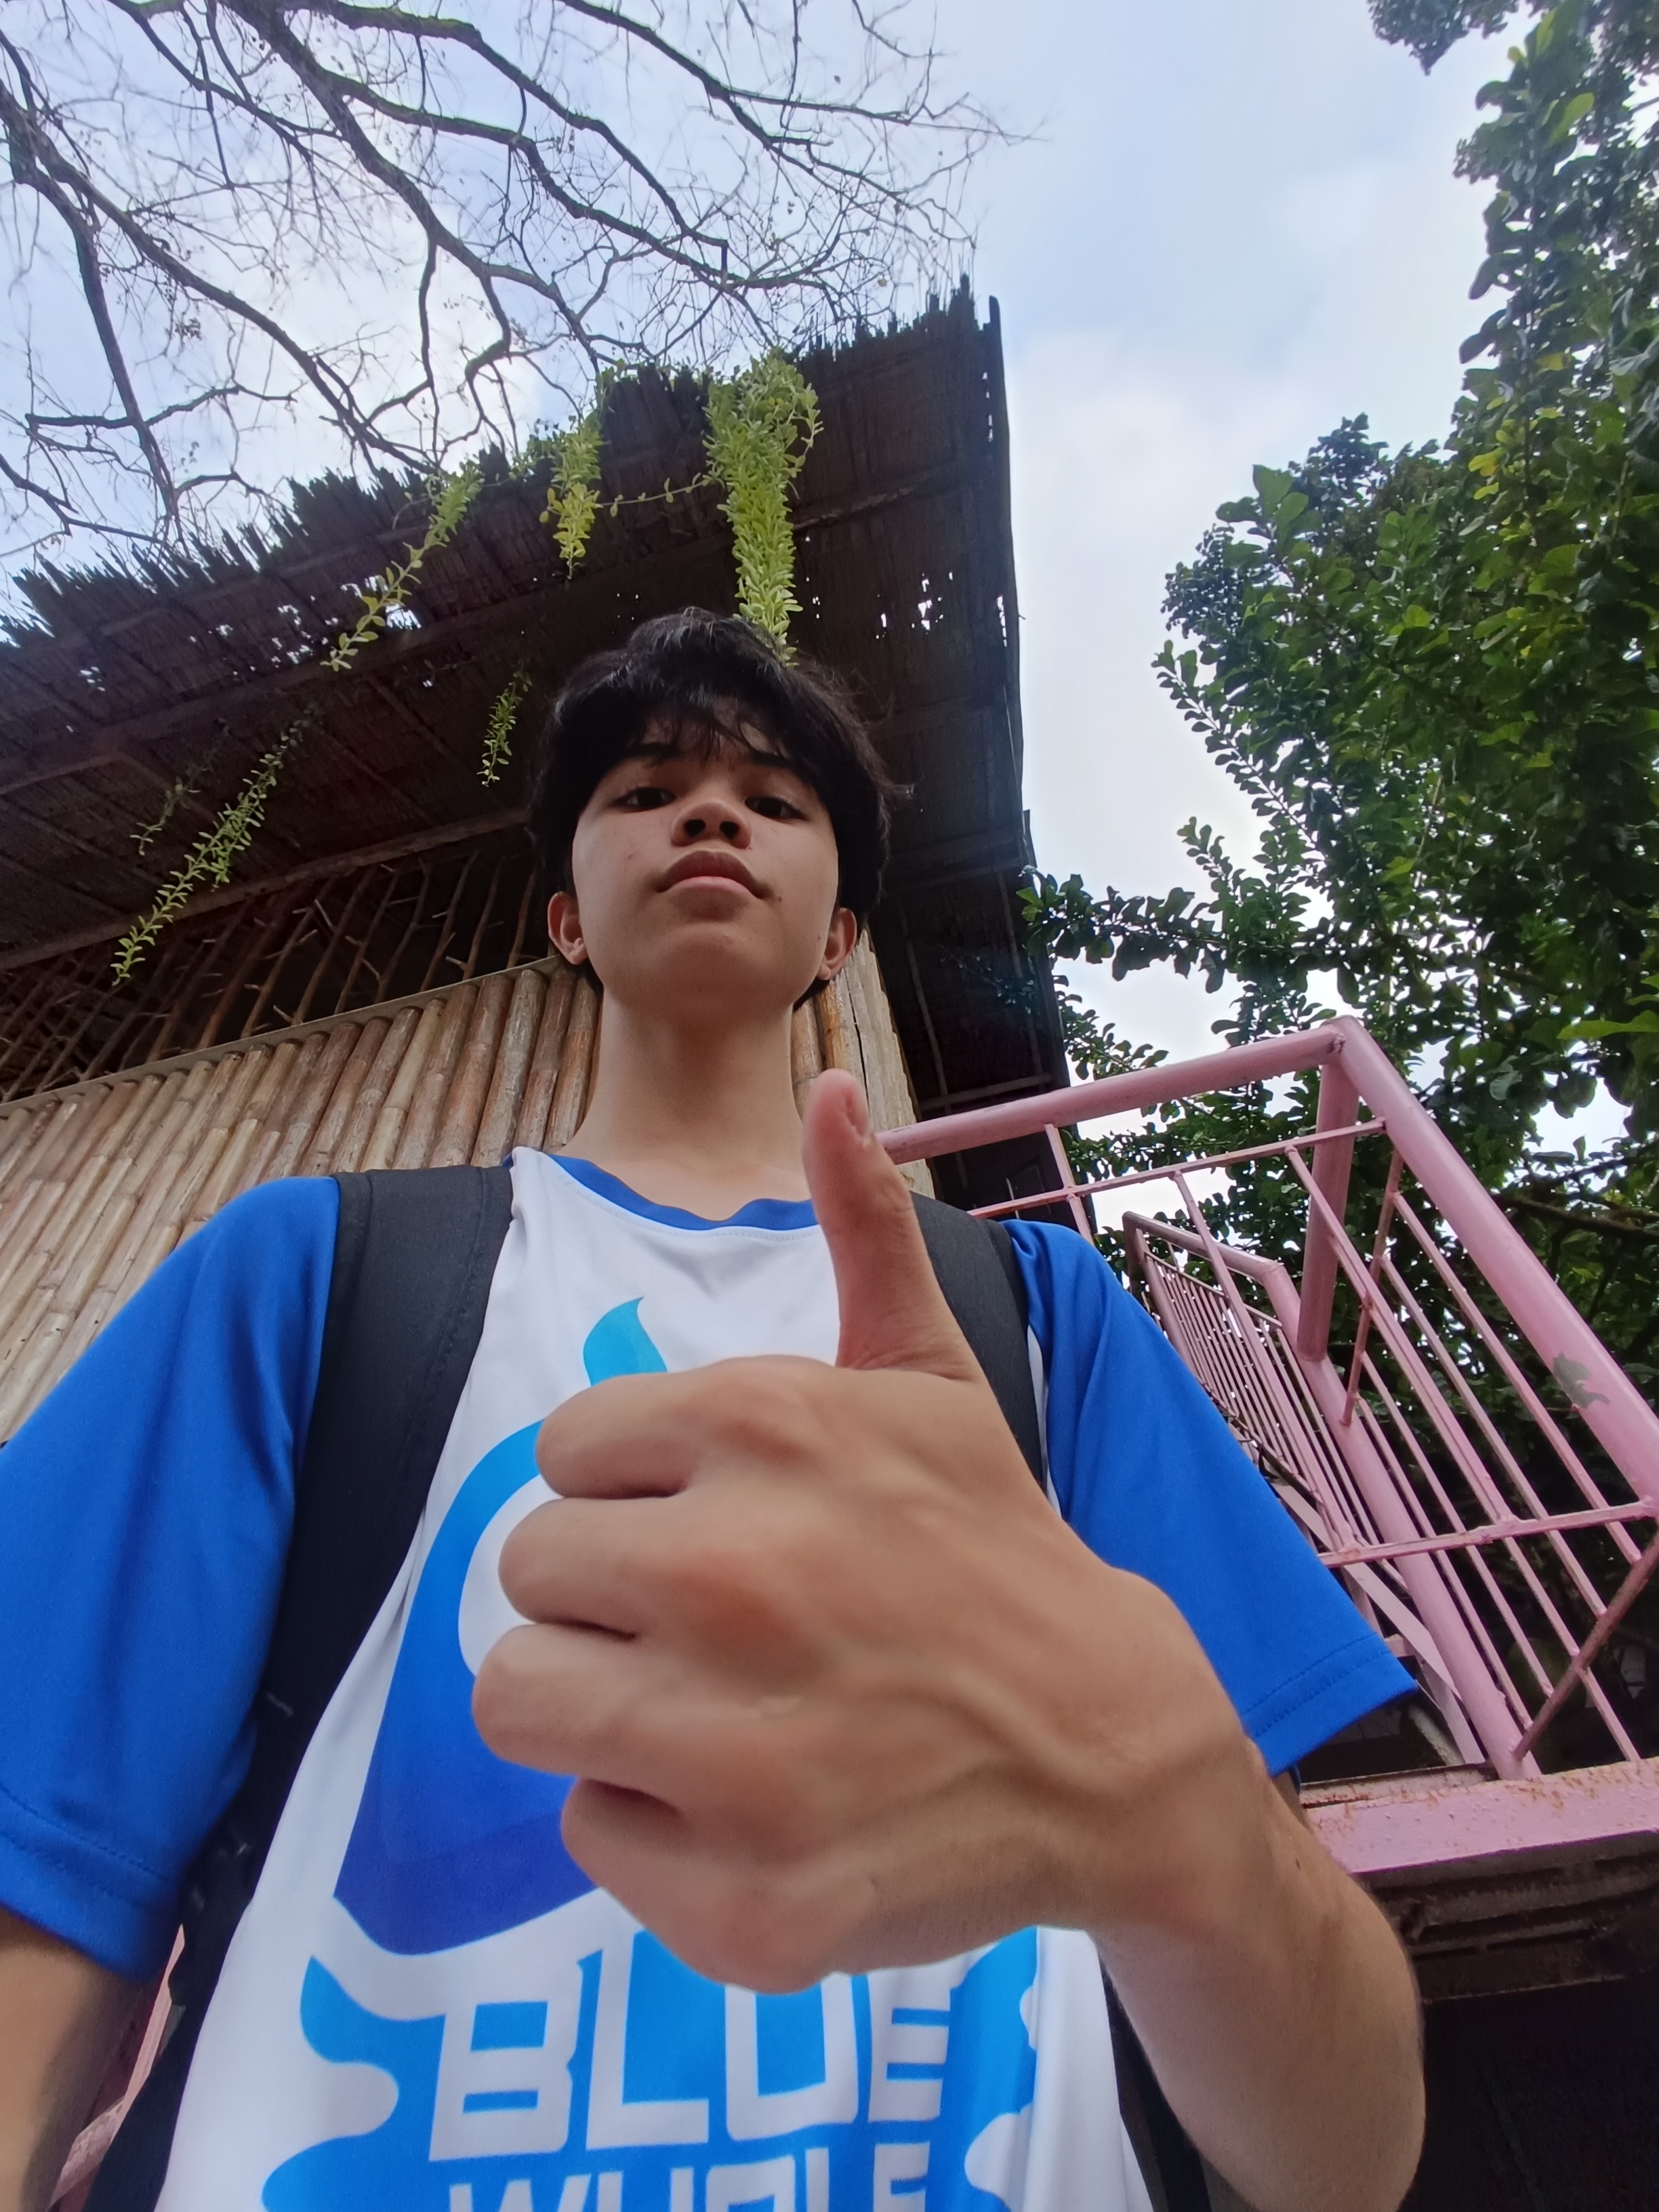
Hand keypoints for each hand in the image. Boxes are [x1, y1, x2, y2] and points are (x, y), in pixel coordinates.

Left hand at [472, 1071, 1265, 1992]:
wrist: (1113, 1750)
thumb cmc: (991, 1551)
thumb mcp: (931, 1377)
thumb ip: (863, 1230)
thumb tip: (825, 1084)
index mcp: (763, 1427)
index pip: (559, 1455)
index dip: (631, 1494)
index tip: (715, 1525)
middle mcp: (735, 1574)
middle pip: (527, 1575)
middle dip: (607, 1599)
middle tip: (718, 1626)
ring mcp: (736, 1748)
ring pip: (517, 1703)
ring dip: (602, 1711)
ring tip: (713, 1709)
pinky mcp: (740, 1900)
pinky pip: (588, 1832)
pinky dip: (656, 1830)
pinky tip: (758, 1803)